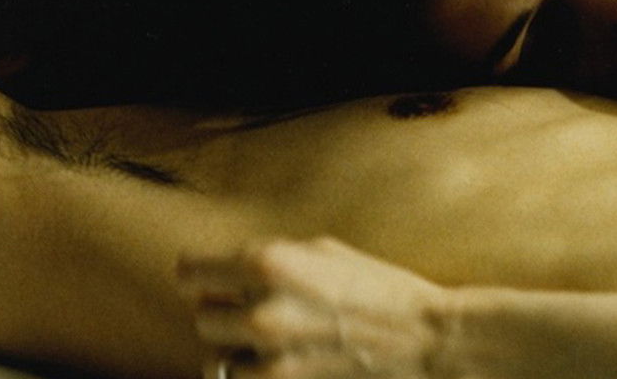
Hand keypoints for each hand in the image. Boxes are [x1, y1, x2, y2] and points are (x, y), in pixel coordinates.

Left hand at [178, 237, 451, 378]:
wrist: (426, 339)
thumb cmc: (378, 286)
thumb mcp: (323, 251)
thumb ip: (269, 259)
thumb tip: (226, 270)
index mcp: (269, 263)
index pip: (189, 271)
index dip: (199, 274)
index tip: (207, 279)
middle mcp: (261, 310)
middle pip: (202, 317)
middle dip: (222, 311)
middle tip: (249, 308)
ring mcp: (271, 356)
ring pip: (216, 354)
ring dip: (236, 347)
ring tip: (268, 338)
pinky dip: (253, 373)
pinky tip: (279, 360)